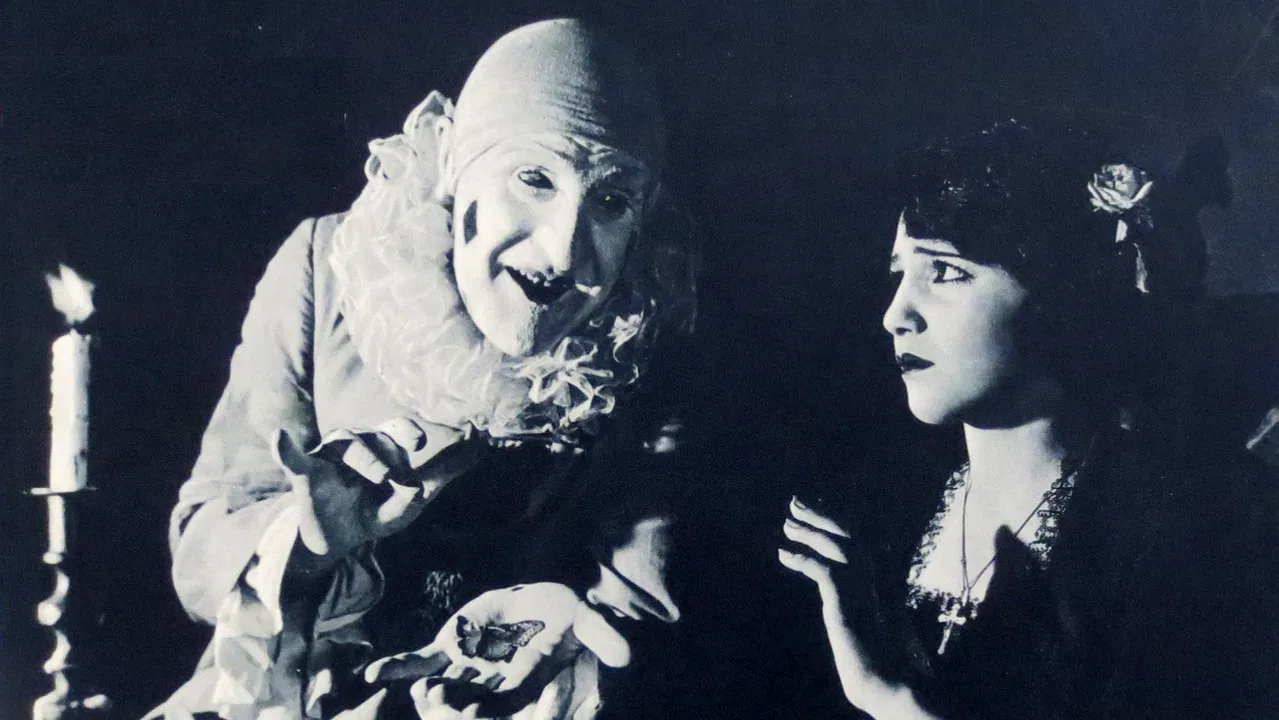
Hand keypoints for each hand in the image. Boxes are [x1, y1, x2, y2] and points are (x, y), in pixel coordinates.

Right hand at [273, 417, 487, 559]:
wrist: (336, 542)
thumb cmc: (372, 514)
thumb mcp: (405, 507)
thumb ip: (427, 488)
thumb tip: (444, 473)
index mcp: (382, 448)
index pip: (398, 432)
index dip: (410, 431)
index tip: (424, 440)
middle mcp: (356, 445)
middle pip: (376, 434)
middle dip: (394, 442)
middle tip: (409, 453)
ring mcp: (329, 458)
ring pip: (348, 443)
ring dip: (367, 458)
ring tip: (381, 476)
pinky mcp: (305, 475)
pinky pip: (293, 457)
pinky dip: (286, 447)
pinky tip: (279, 436)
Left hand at [365, 583, 627, 713]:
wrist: (543, 597)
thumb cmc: (569, 615)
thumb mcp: (588, 622)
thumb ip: (602, 639)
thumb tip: (627, 657)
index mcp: (524, 685)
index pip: (507, 704)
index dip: (491, 710)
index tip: (473, 714)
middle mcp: (491, 682)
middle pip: (466, 704)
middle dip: (449, 706)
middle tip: (434, 702)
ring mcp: (466, 667)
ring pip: (439, 686)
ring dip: (421, 691)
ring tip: (405, 691)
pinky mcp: (449, 647)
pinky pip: (420, 659)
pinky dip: (398, 667)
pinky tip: (371, 674)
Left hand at [778, 497, 881, 709]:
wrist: (889, 684)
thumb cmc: (882, 663)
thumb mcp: (872, 625)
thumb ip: (861, 605)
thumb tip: (847, 597)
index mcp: (884, 581)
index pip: (862, 539)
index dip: (839, 521)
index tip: (819, 507)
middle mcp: (878, 579)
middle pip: (851, 534)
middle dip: (823, 514)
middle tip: (795, 502)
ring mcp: (865, 590)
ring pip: (839, 545)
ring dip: (811, 531)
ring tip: (787, 523)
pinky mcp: (847, 604)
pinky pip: (823, 570)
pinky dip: (802, 559)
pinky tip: (784, 555)